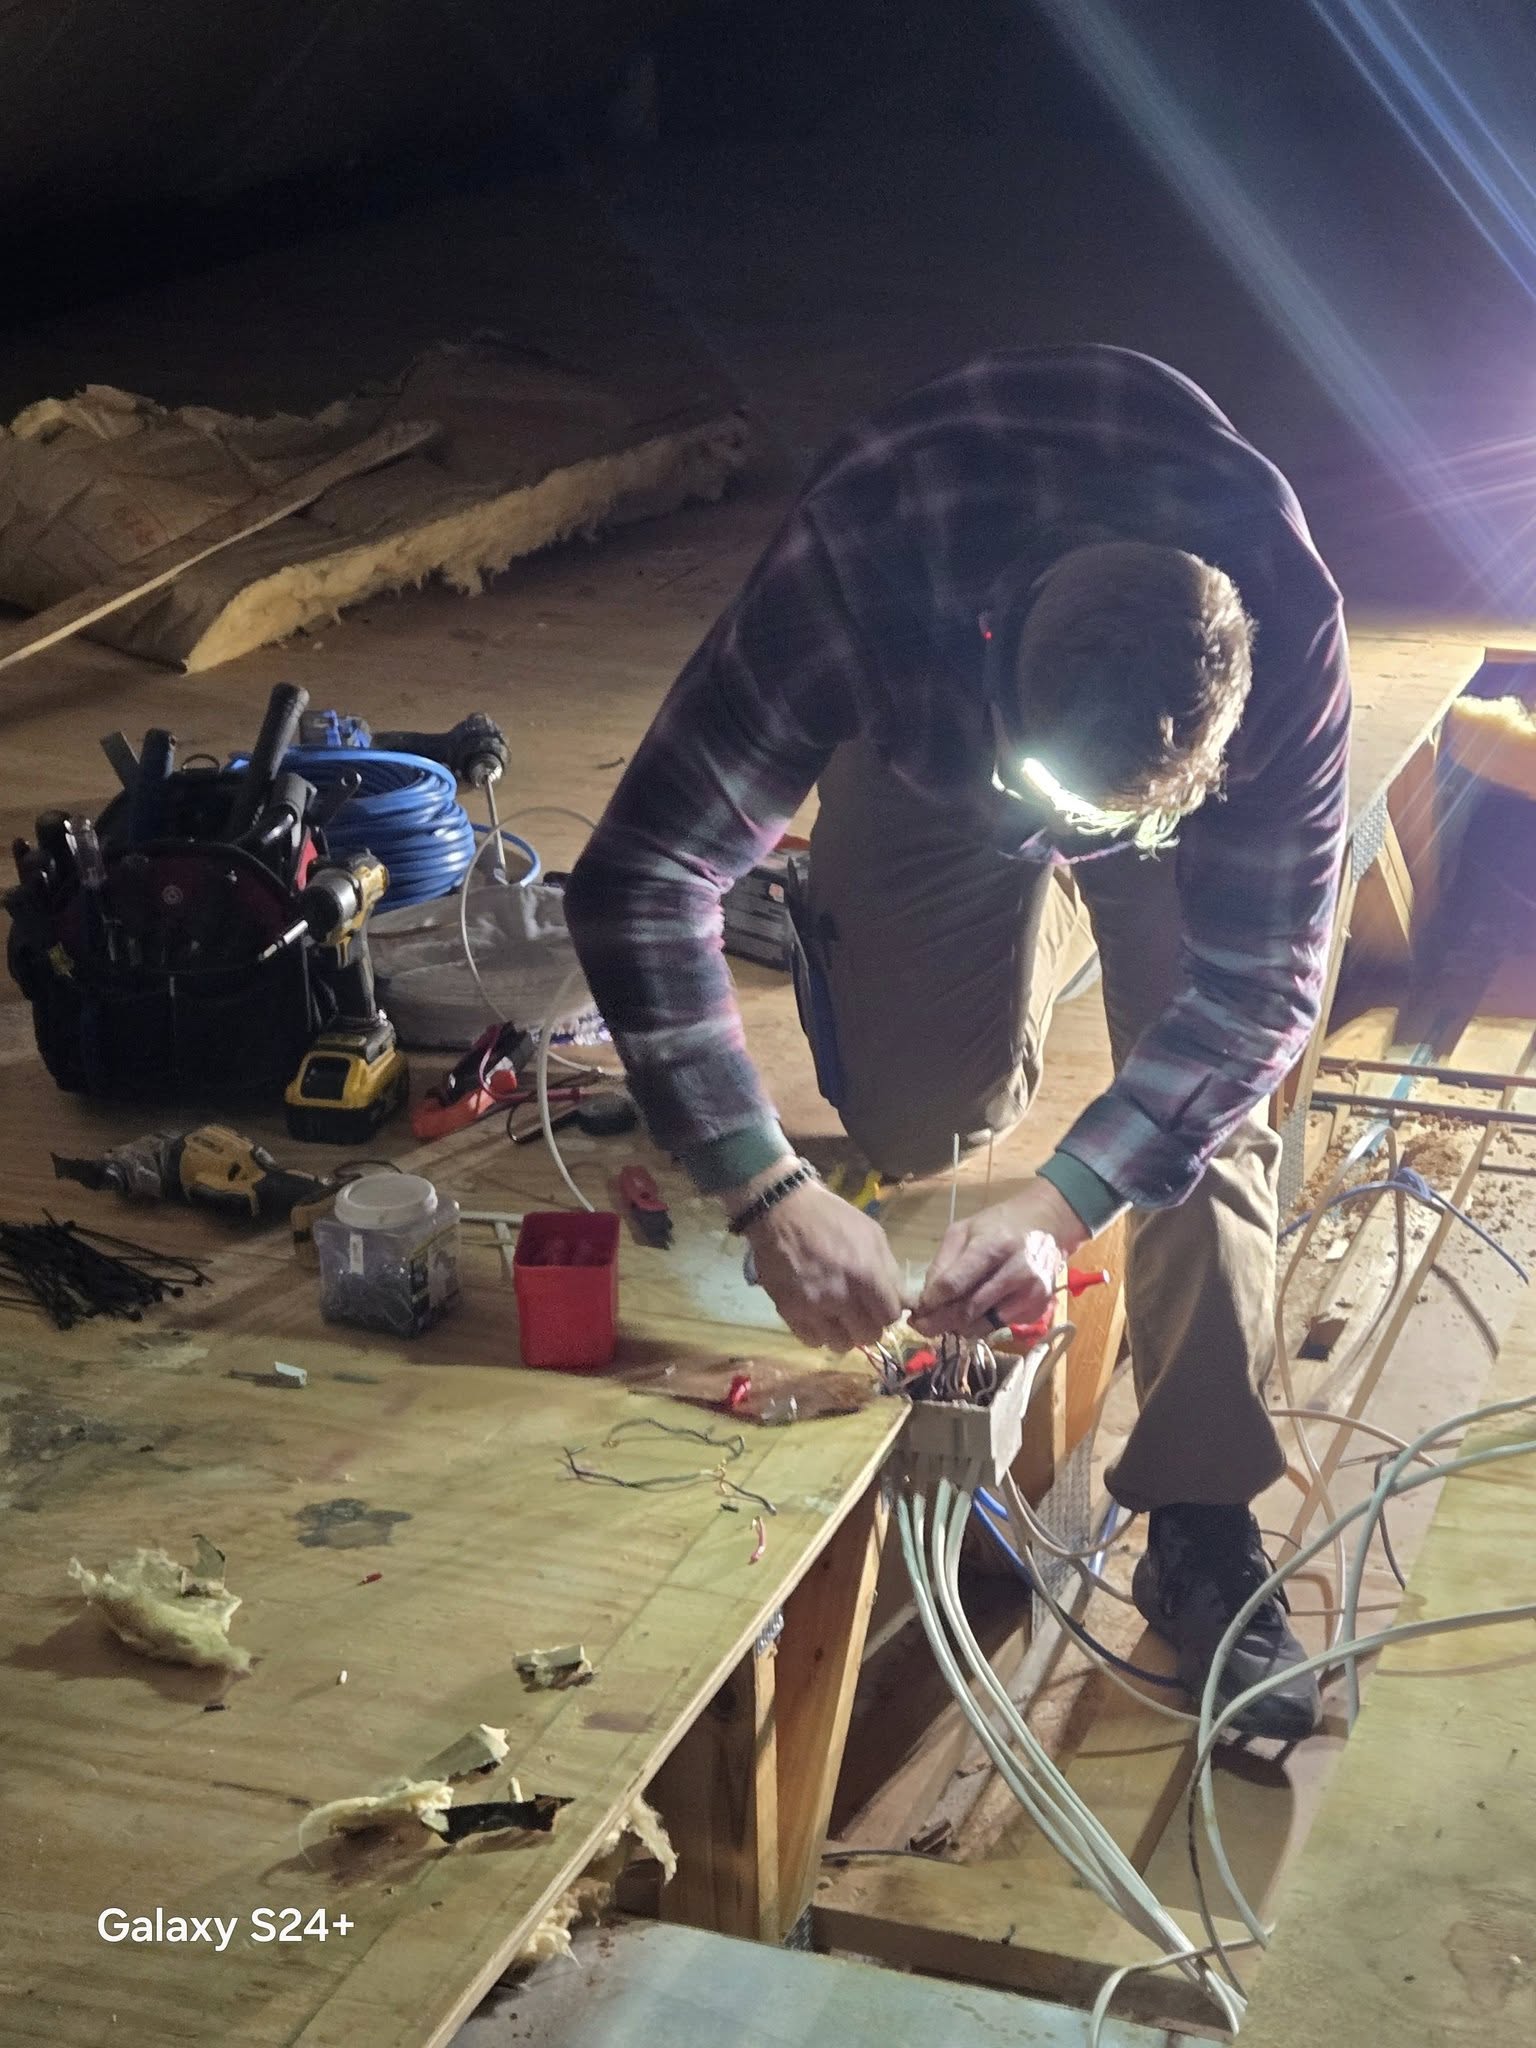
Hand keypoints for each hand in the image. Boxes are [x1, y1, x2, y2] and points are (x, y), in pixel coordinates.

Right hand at [743, 1179, 904, 1351]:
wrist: (782, 1211)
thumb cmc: (832, 1218)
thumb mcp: (872, 1234)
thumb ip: (891, 1272)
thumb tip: (905, 1302)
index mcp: (866, 1275)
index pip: (890, 1317)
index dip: (888, 1312)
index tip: (880, 1304)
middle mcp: (841, 1297)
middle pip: (869, 1336)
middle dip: (869, 1325)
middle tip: (861, 1312)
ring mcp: (813, 1307)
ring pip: (841, 1345)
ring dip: (844, 1333)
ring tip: (839, 1316)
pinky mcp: (789, 1312)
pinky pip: (813, 1341)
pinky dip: (819, 1333)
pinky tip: (819, 1316)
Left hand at [911, 1176, 1087, 1337]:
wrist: (1047, 1225)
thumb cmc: (999, 1225)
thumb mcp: (964, 1230)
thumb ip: (943, 1262)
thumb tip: (926, 1298)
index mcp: (994, 1246)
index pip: (955, 1284)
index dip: (931, 1301)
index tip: (916, 1309)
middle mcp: (1017, 1272)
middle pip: (968, 1309)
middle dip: (939, 1321)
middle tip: (921, 1326)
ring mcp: (1032, 1293)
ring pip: (983, 1324)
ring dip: (959, 1327)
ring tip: (944, 1320)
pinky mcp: (1039, 1308)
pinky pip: (1000, 1326)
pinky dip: (981, 1324)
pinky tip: (973, 1314)